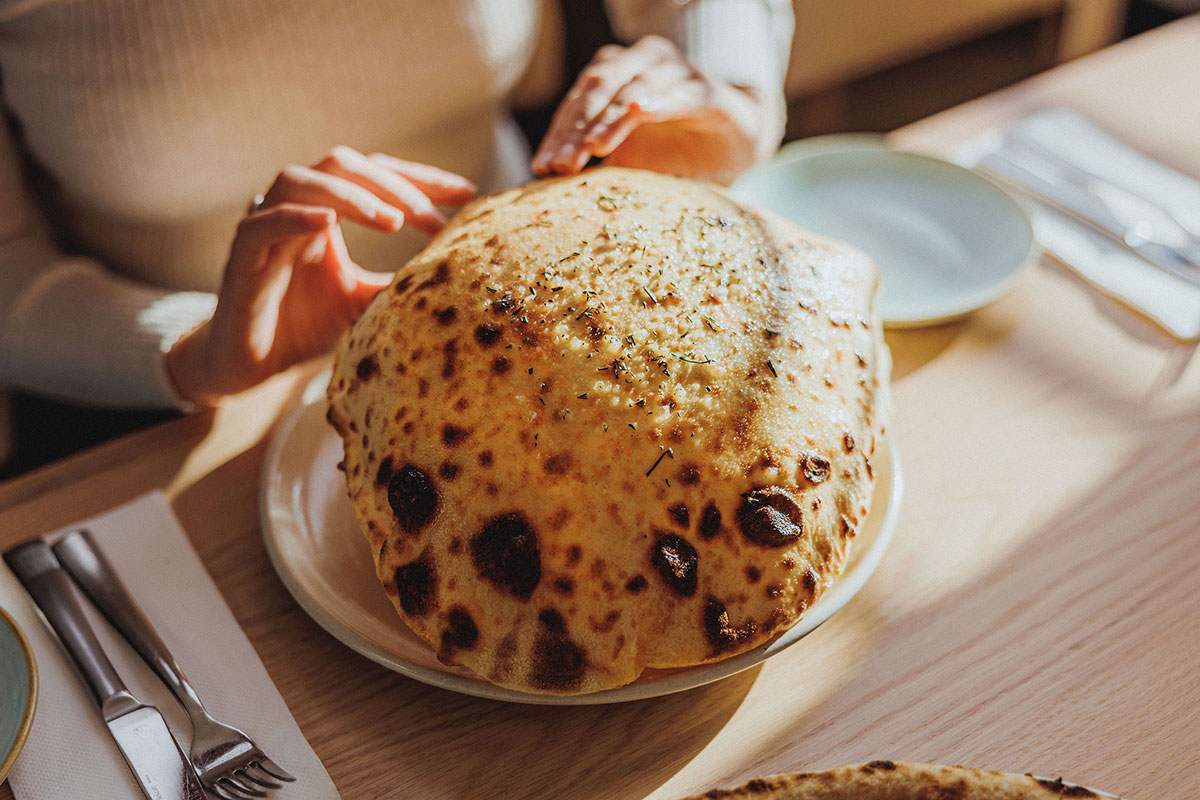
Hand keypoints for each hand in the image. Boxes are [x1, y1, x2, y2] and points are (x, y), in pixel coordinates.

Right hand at [165, 146, 474, 406]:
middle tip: (432, 218)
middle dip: (393, 185)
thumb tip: (459, 274)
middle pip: (343, 164)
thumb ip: (402, 281)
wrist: (251, 366)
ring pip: (301, 181)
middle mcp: (296, 207)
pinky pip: (263, 222)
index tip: (467, 193)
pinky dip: (295, 217)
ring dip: (351, 195)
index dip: (421, 179)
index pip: (376, 174)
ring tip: (393, 221)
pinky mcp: (240, 255)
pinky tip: (330, 225)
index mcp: (329, 211)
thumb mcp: (368, 302)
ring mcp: (265, 226)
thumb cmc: (307, 328)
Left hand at [532, 36, 782, 183]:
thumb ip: (590, 160)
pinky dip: (658, 101)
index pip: (577, 102)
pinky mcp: (708, 90)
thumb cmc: (673, 149)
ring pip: (634, 87)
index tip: (542, 168)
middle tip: (562, 166)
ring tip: (594, 146)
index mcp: (616, 75)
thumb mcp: (626, 157)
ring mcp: (676, 72)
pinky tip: (641, 112)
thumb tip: (543, 182)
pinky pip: (680, 93)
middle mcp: (642, 62)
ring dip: (611, 118)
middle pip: (599, 88)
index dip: (558, 134)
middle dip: (577, 128)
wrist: (735, 142)